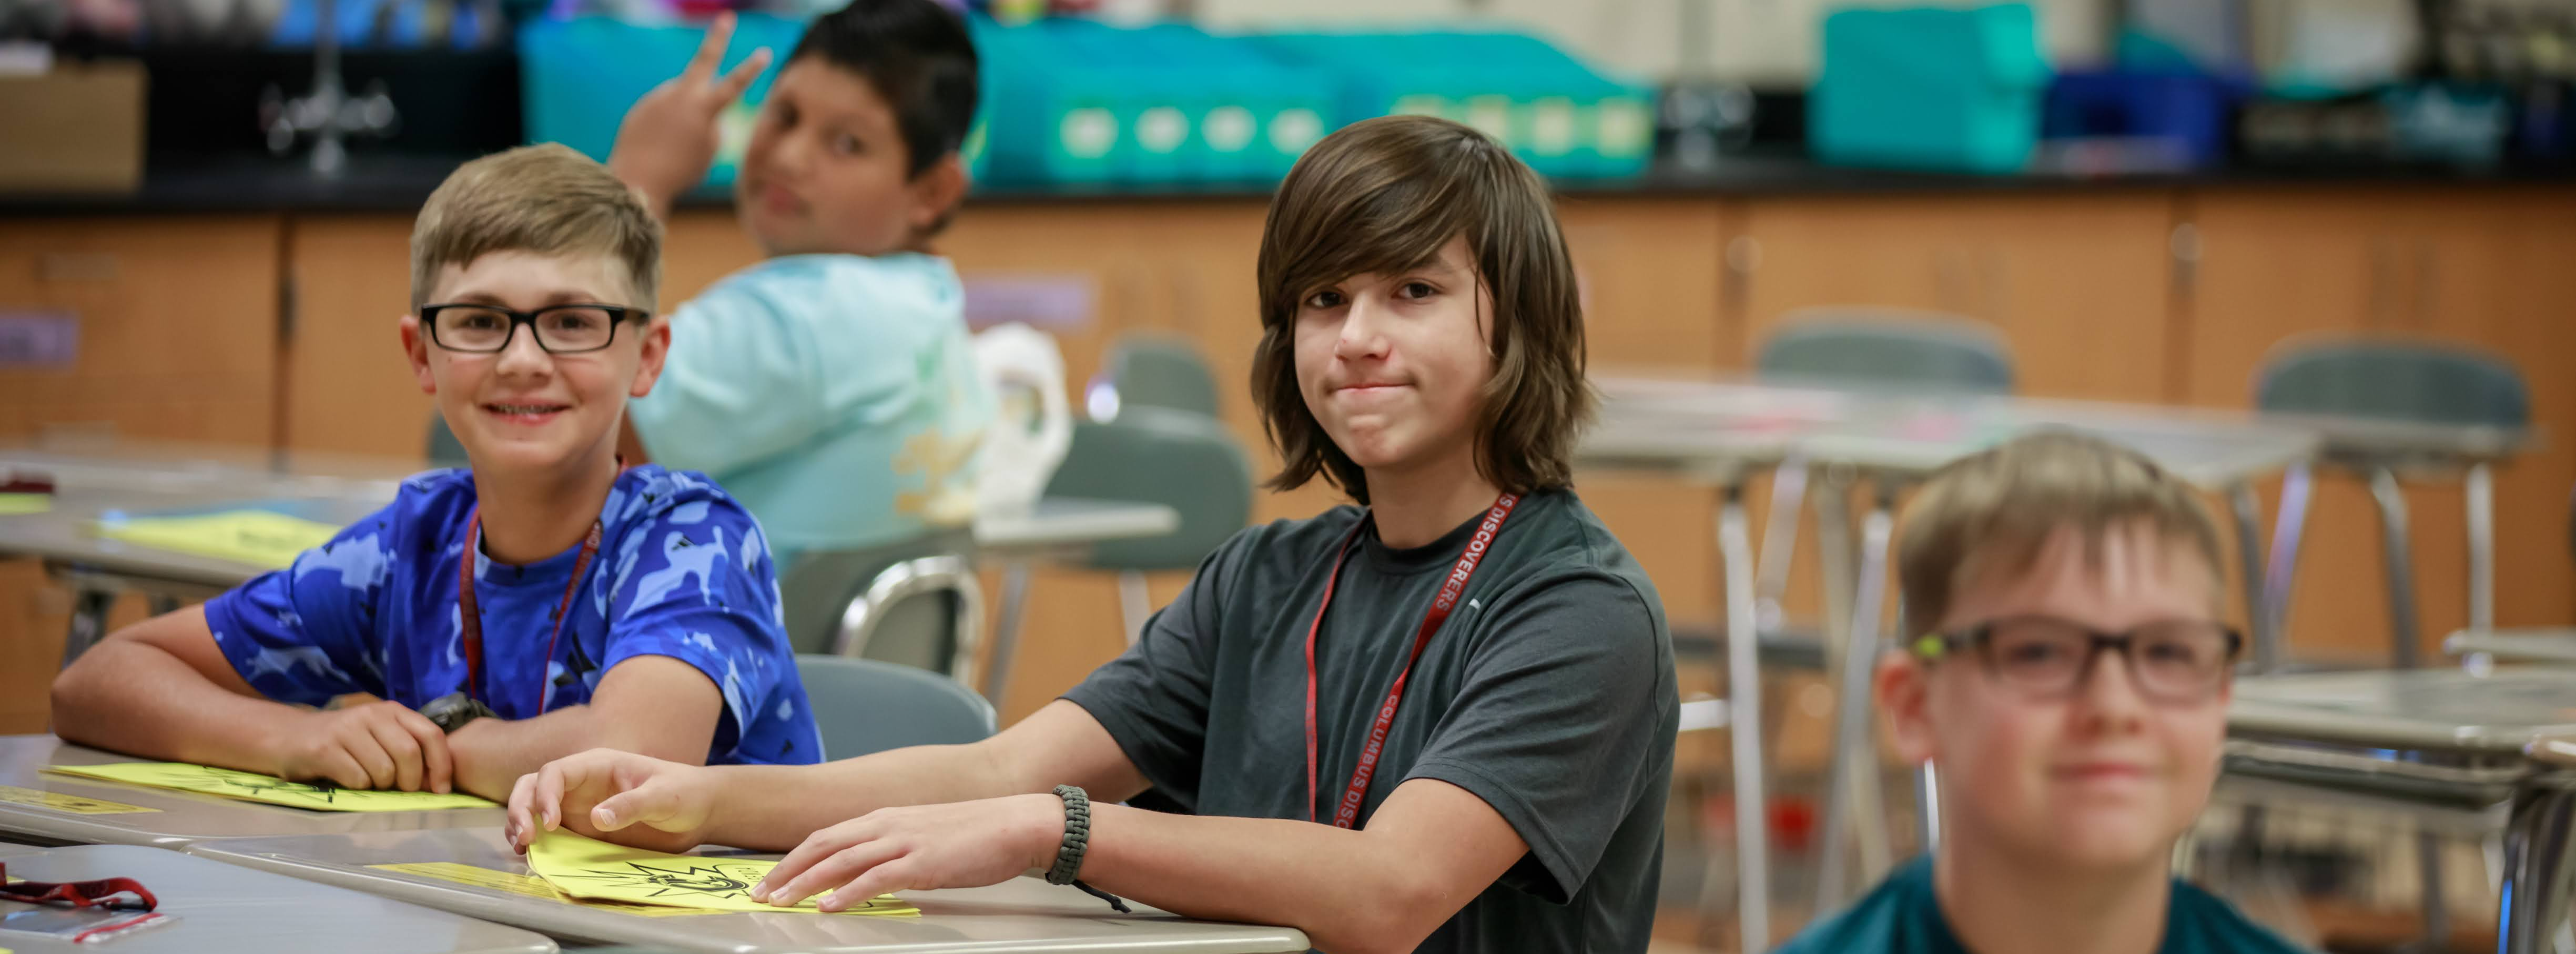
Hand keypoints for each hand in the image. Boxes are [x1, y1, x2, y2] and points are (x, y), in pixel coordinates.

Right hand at [271, 700, 452, 792]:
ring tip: (368, 780)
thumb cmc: (344, 742)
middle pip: (409, 754)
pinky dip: (359, 787)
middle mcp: (371, 714)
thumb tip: (437, 782)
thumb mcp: (379, 735)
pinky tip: (347, 778)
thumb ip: (408, 748)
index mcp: (392, 711)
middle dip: (411, 781)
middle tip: (399, 790)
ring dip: (381, 786)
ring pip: (384, 771)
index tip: (441, 789)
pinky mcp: (324, 749)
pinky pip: (358, 779)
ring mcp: (347, 730)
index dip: (441, 764)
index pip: (431, 734)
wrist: (289, 736)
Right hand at [505, 748, 717, 853]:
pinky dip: (535, 840)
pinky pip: (548, 830)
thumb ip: (633, 805)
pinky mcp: (582, 827)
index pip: (555, 772)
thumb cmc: (686, 794)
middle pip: (533, 786)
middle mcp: (581, 784)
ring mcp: (578, 805)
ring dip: (519, 823)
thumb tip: (597, 818)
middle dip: (519, 808)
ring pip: (532, 806)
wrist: (699, 811)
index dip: (544, 795)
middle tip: (525, 838)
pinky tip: (532, 854)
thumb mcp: (665, 797)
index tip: (550, 824)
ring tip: (522, 847)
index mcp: (598, 765)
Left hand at [607, 12, 771, 217]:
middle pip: (704, 60)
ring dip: (683, 118)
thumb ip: (709, 121)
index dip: (752, 69)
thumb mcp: (708, 149)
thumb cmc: (681, 171)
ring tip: (673, 145)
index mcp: (703, 109)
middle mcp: (680, 95)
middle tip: (727, 17)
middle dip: (718, 38)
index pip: (735, 84)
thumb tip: (696, 105)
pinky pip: (663, 112)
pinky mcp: (643, 106)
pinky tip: (658, 145)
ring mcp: (659, 97)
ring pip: (682, 100)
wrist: (637, 180)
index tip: (765, 52)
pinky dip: (665, 128)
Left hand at [750, 794, 1063, 912]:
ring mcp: (903, 841)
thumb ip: (893, 847)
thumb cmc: (976, 832)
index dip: (795, 856)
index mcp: (885, 817)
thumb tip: (869, 870)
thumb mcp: (923, 834)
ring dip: (806, 882)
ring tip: (782, 901)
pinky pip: (875, 878)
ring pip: (841, 861)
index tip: (772, 876)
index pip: (827, 835)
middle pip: (823, 845)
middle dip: (787, 870)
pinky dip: (847, 892)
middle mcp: (888, 824)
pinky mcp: (921, 861)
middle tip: (762, 892)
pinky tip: (830, 906)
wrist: (1015, 823)